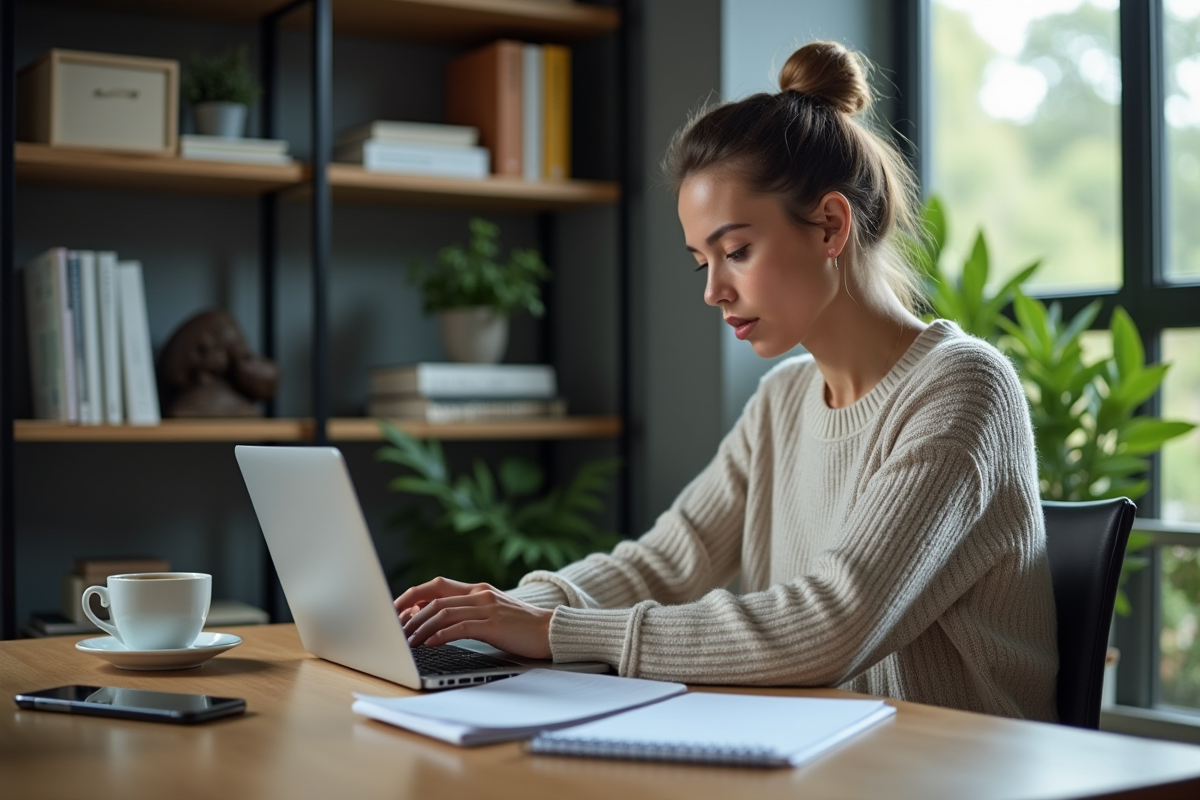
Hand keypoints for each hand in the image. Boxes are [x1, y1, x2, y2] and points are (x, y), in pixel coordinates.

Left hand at [394, 577, 553, 659]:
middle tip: (394, 631)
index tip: (394, 611)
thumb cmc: (518, 627)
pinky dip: (441, 635)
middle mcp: (479, 594)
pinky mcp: (494, 624)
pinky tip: (430, 644)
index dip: (411, 595)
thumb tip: (431, 622)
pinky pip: (460, 627)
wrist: (550, 630)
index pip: (435, 585)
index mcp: (477, 590)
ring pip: (443, 612)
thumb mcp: (489, 614)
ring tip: (407, 642)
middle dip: (409, 614)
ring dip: (420, 627)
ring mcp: (487, 607)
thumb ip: (465, 613)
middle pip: (434, 597)